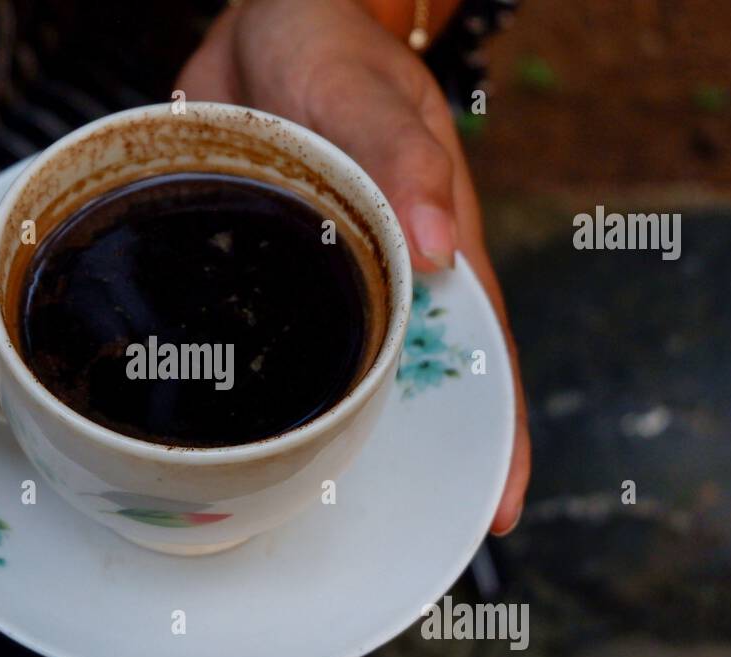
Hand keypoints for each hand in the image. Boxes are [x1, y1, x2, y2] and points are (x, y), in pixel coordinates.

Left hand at [178, 0, 529, 534]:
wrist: (266, 25)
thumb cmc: (336, 53)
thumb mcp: (373, 98)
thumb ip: (404, 160)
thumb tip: (442, 250)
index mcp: (430, 249)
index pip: (478, 351)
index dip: (493, 429)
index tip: (498, 507)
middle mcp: (380, 278)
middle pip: (406, 383)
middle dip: (408, 456)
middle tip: (386, 532)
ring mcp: (319, 283)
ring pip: (331, 374)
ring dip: (327, 435)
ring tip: (307, 508)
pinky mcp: (259, 275)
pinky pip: (263, 343)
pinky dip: (255, 389)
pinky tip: (232, 431)